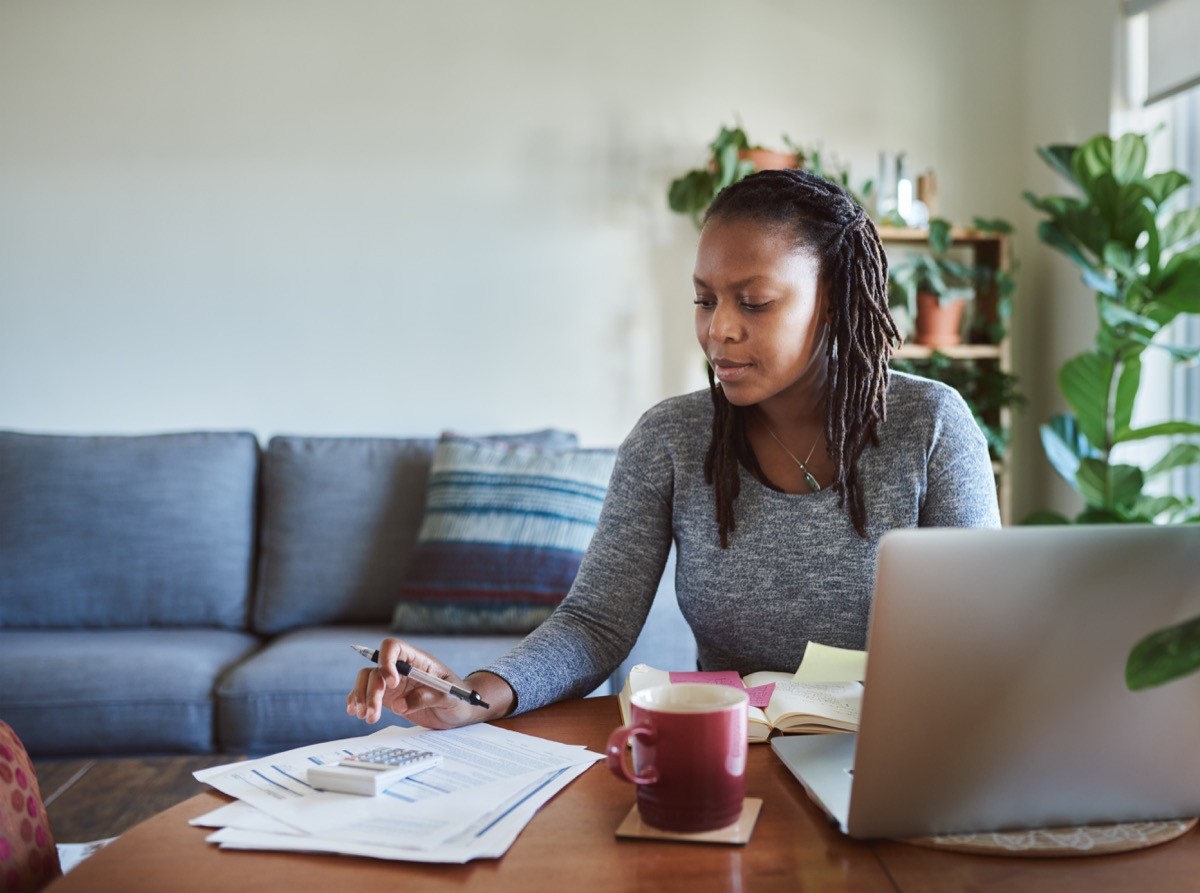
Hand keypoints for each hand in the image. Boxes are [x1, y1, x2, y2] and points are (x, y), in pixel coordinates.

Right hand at [345, 637, 513, 729]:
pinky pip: (366, 693)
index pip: (393, 647)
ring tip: (365, 717)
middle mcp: (402, 668)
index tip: (391, 682)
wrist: (459, 712)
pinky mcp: (388, 697)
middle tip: (372, 714)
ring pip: (367, 680)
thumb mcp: (451, 698)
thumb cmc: (459, 698)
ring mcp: (393, 683)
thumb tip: (399, 704)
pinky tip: (355, 712)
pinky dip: (357, 700)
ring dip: (362, 697)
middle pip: (376, 669)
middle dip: (371, 690)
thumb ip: (428, 697)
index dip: (386, 660)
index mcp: (418, 660)